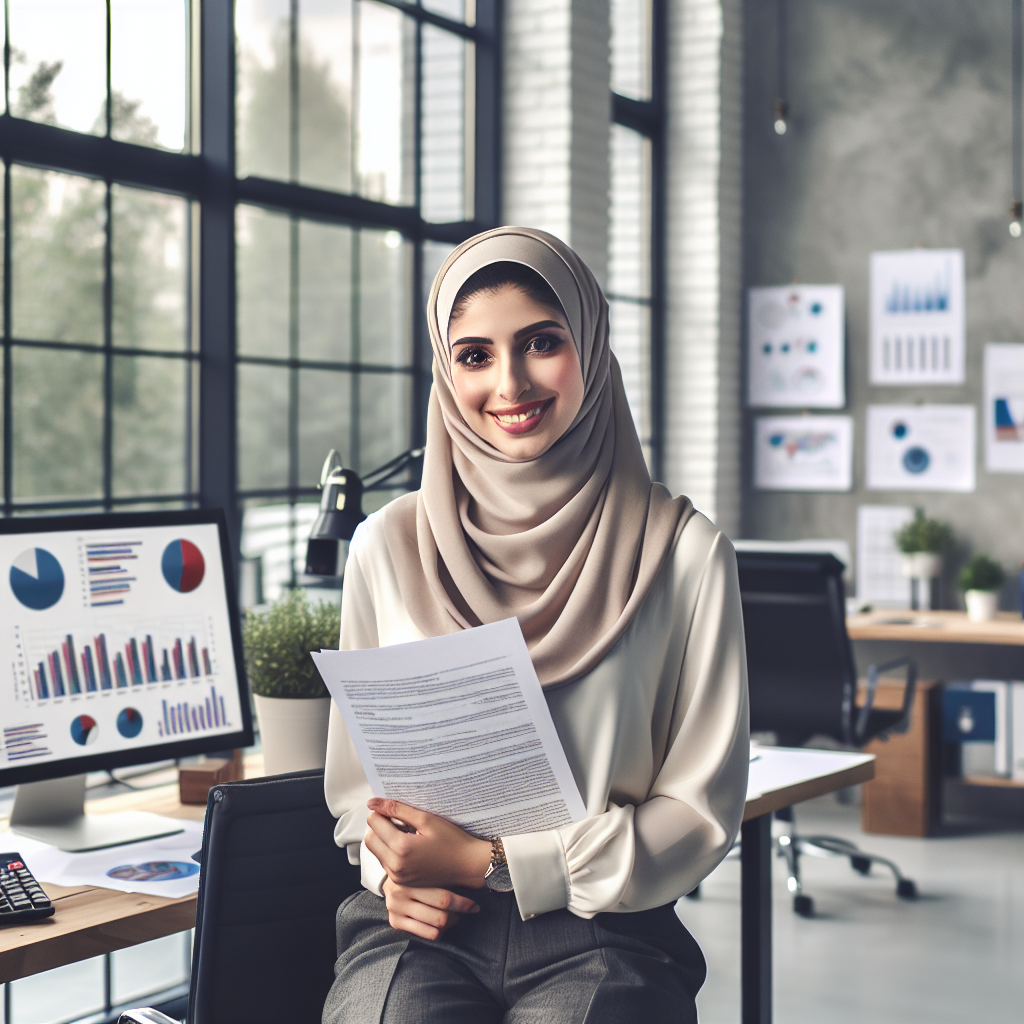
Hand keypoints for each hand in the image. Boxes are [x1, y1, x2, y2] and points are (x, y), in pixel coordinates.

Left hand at [364, 798, 491, 889]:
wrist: (467, 866)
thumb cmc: (451, 840)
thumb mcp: (426, 819)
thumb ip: (397, 809)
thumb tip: (372, 802)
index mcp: (401, 848)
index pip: (374, 823)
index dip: (382, 812)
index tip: (396, 811)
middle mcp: (395, 866)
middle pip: (370, 839)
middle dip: (379, 826)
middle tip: (398, 820)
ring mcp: (397, 877)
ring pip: (376, 851)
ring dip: (383, 839)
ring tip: (405, 833)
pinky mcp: (401, 882)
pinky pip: (385, 863)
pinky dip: (390, 852)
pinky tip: (408, 846)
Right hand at [381, 877, 479, 940]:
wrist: (395, 869)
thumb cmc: (421, 868)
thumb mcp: (430, 866)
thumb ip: (445, 873)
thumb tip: (477, 880)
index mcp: (411, 877)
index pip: (444, 898)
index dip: (463, 904)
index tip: (475, 907)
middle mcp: (400, 893)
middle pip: (440, 915)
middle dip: (457, 914)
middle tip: (464, 909)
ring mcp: (396, 908)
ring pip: (434, 927)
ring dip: (449, 923)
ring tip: (452, 916)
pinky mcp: (395, 921)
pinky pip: (426, 934)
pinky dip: (438, 932)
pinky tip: (441, 924)